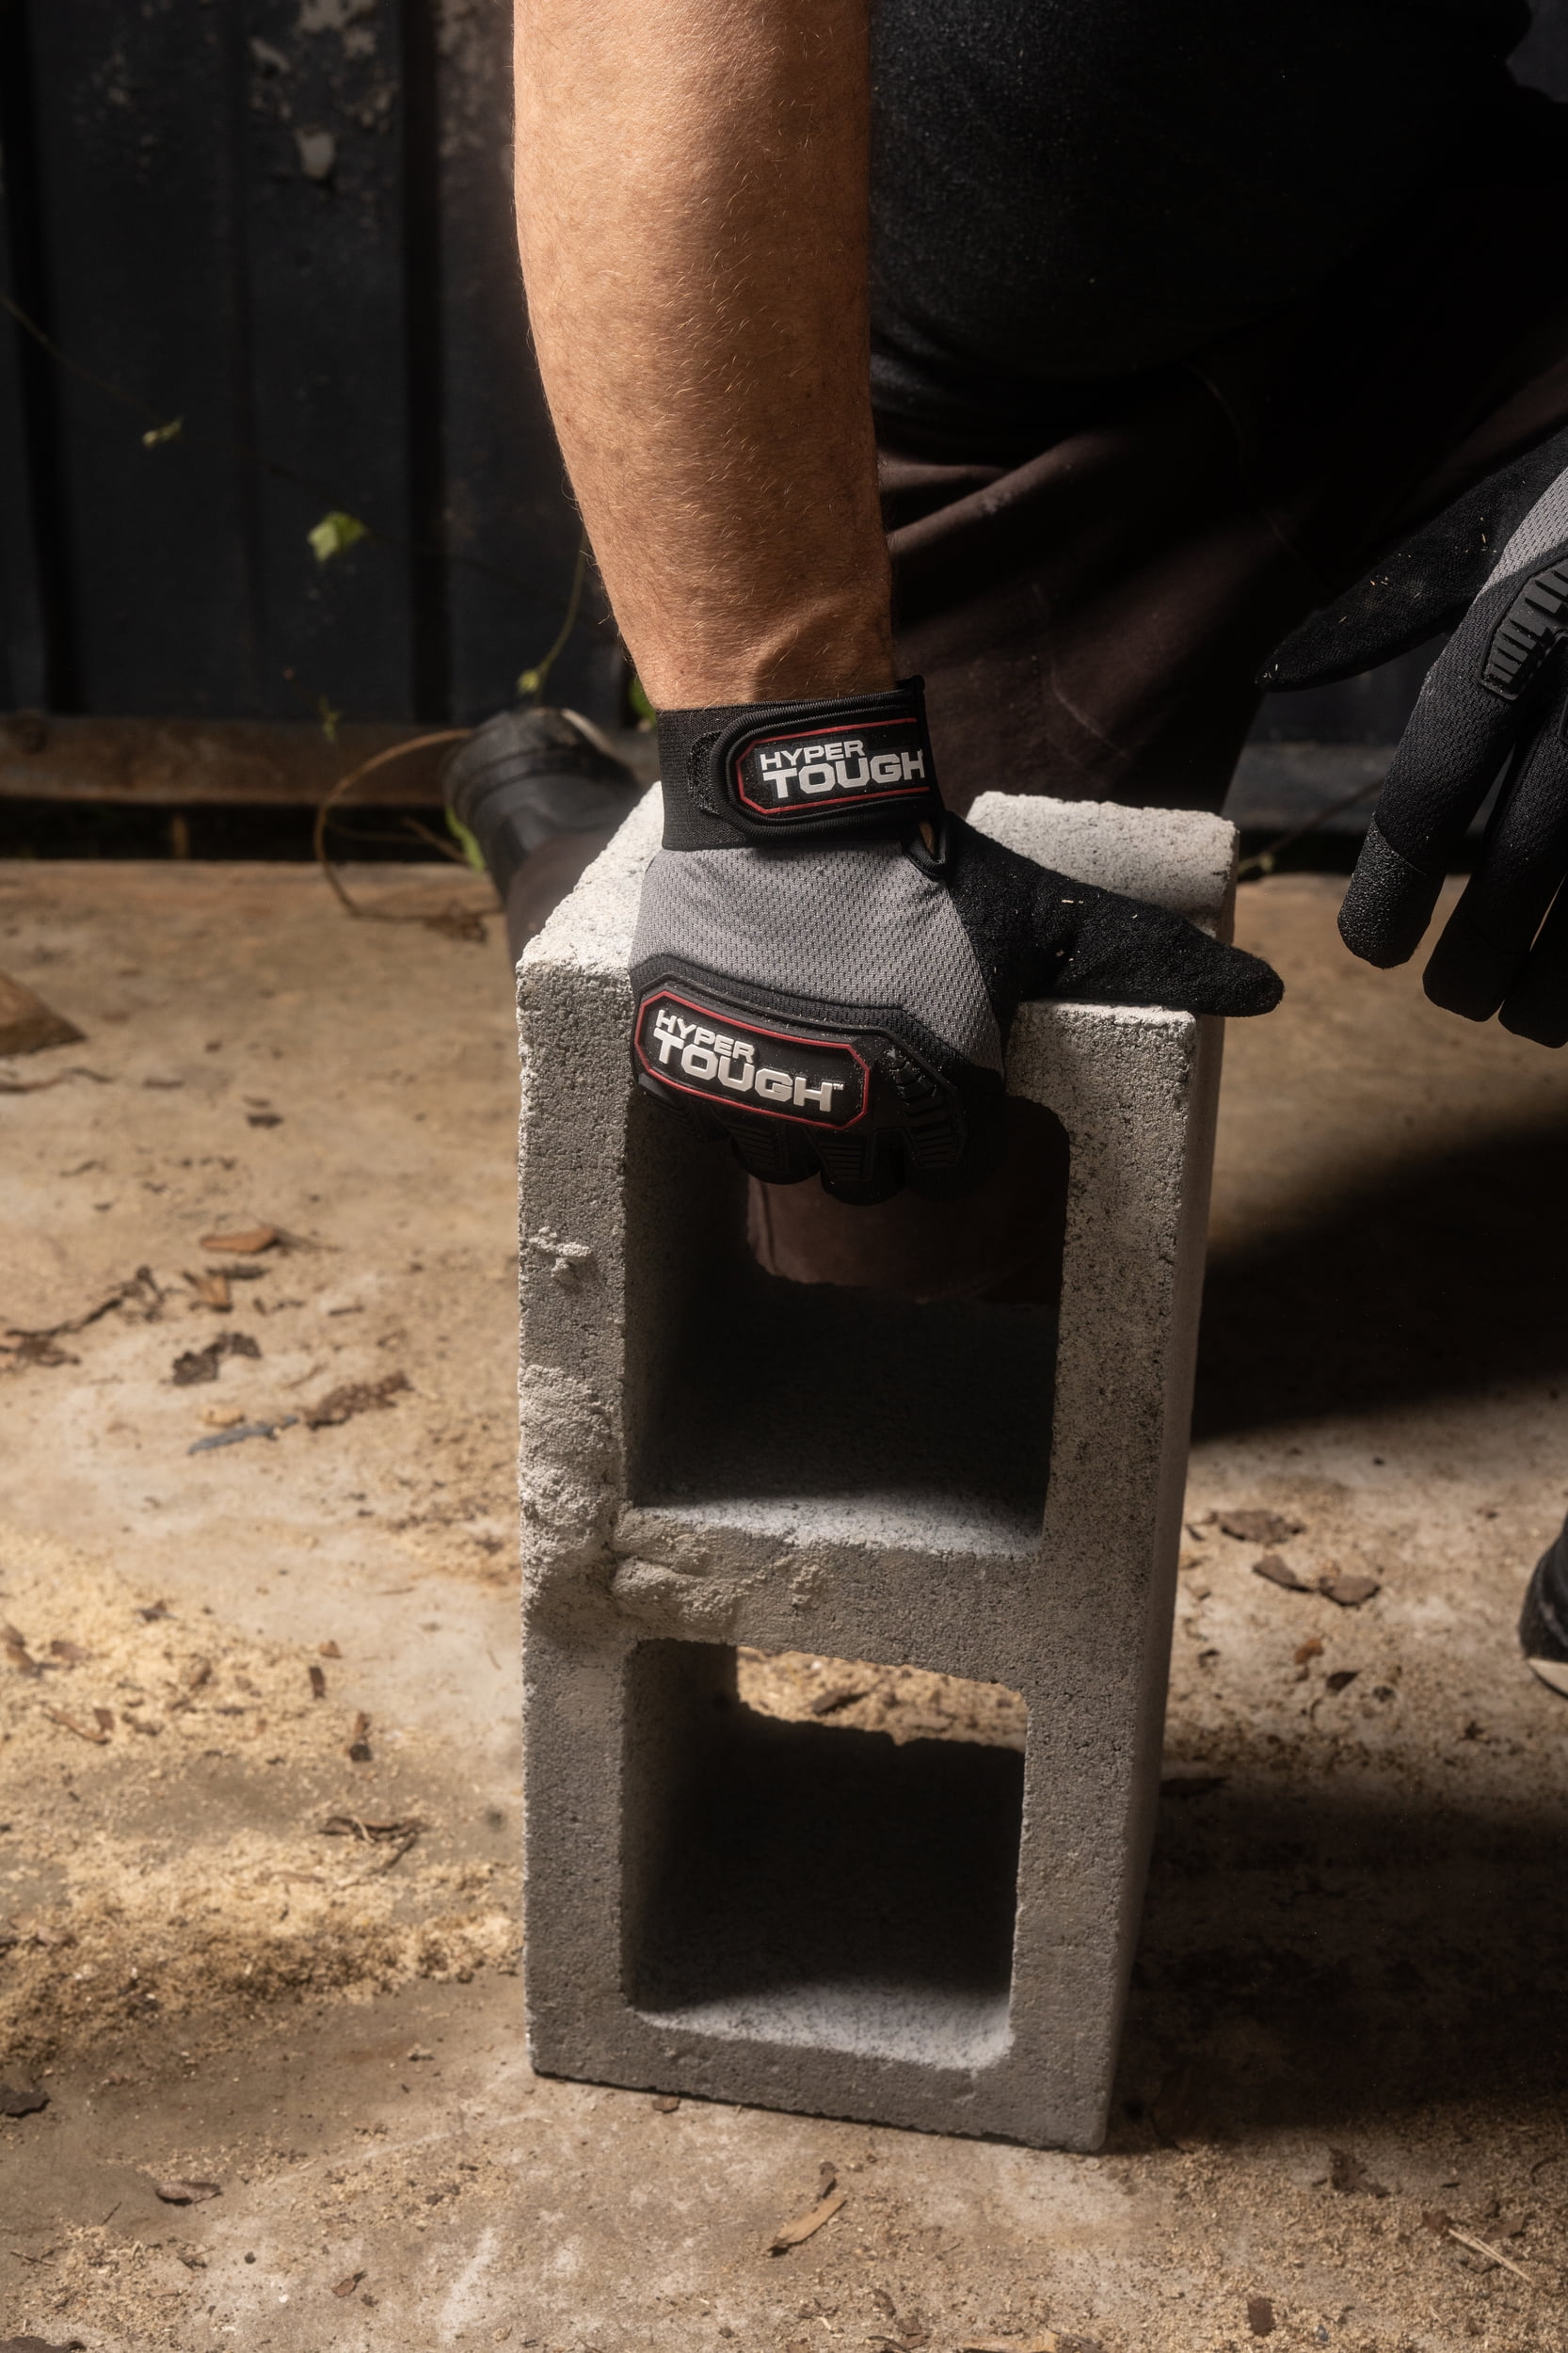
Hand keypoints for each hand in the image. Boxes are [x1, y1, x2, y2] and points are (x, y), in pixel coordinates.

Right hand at [630, 681, 1281, 1202]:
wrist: (784, 812)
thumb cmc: (923, 870)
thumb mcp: (1040, 920)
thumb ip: (1144, 966)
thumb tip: (1269, 993)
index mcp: (943, 1100)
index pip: (952, 1177)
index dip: (954, 1125)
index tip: (943, 1067)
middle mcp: (853, 1122)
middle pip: (872, 1183)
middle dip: (882, 1132)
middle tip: (879, 1056)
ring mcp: (762, 1103)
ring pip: (794, 1168)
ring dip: (811, 1126)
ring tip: (819, 1048)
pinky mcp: (686, 1078)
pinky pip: (720, 1130)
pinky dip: (738, 1097)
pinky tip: (761, 1038)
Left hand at [1264, 436, 1567, 1041]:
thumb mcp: (1504, 512)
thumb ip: (1398, 596)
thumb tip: (1277, 668)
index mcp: (1523, 622)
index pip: (1435, 785)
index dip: (1395, 887)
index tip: (1374, 949)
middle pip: (1524, 859)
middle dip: (1481, 951)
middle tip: (1454, 997)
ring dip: (1564, 979)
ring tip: (1526, 1019)